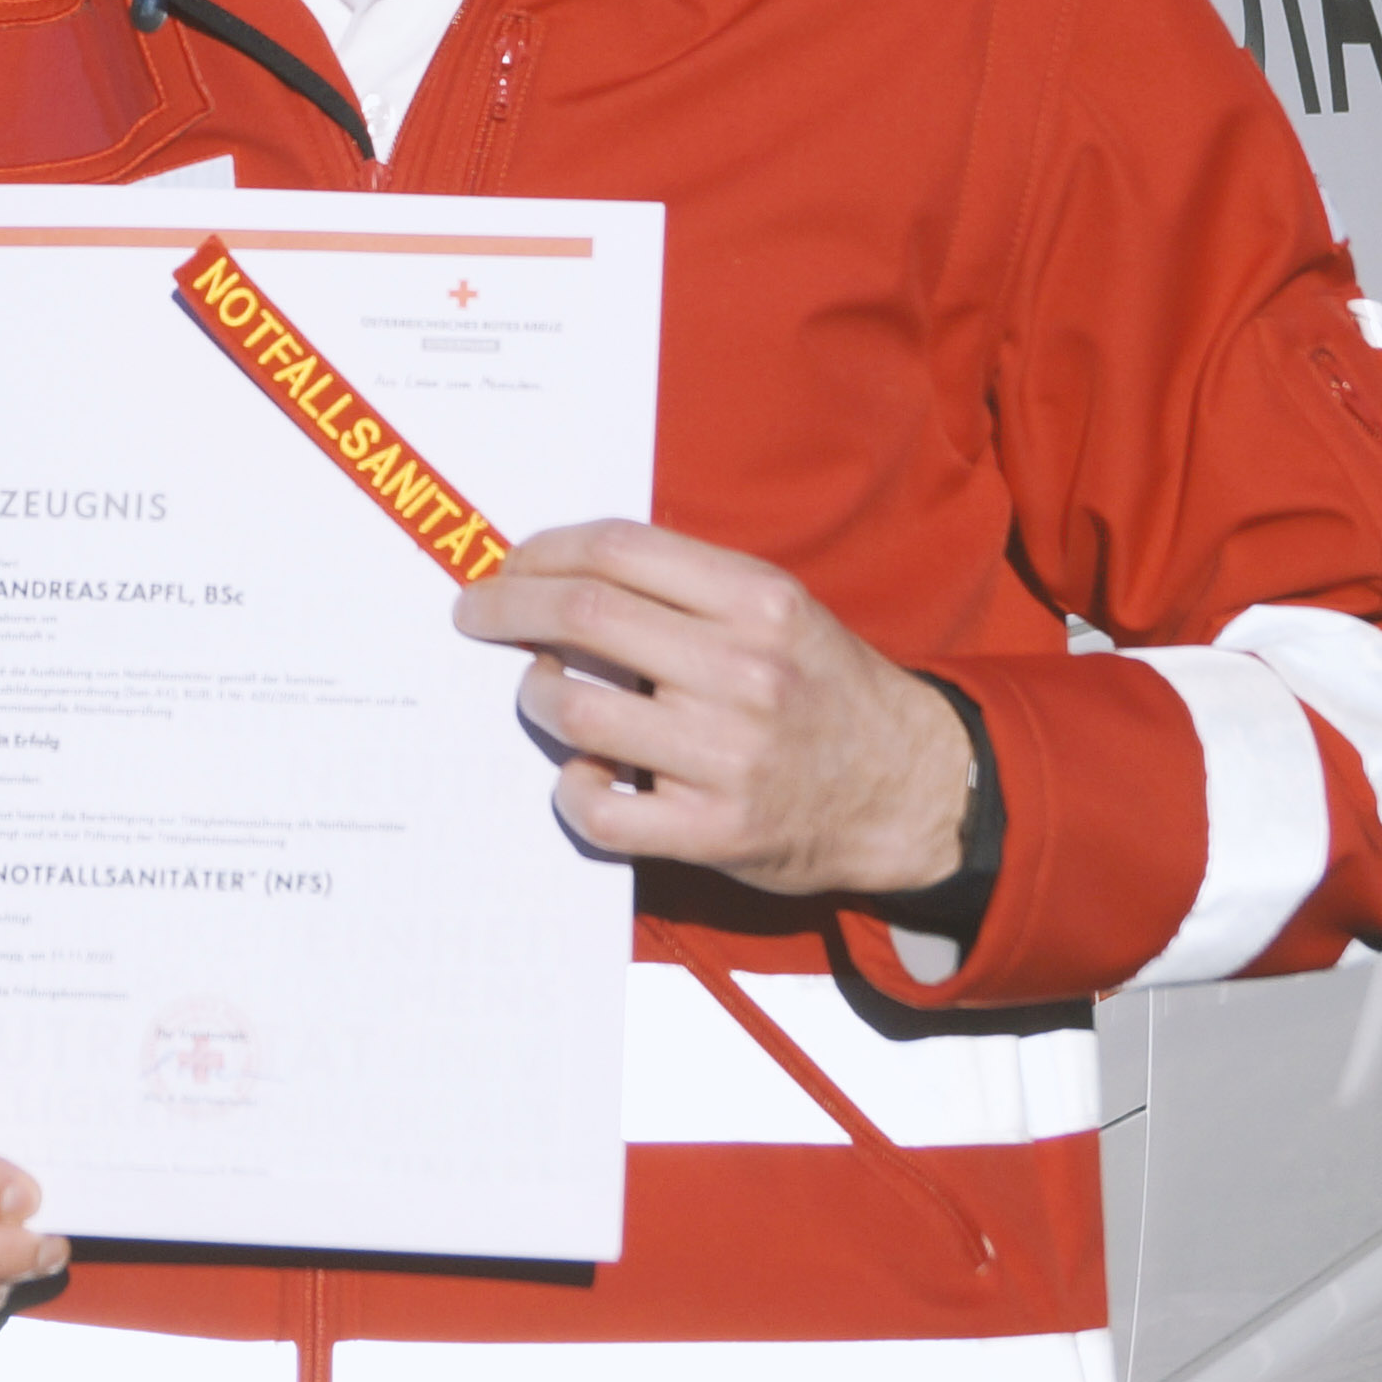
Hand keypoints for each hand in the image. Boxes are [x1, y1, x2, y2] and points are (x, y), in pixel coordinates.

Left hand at [452, 519, 972, 897]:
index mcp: (758, 601)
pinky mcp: (715, 831)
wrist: (905, 787)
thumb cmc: (819, 685)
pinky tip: (584, 773)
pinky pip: (599, 807)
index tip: (509, 565)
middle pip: (583, 615)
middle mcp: (744, 671)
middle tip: (476, 613)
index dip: (544, 551)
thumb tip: (560, 569)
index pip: (619, 550)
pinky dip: (572, 788)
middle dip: (507, 607)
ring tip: (546, 693)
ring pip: (576, 707)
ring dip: (538, 695)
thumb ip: (683, 584)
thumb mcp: (775, 608)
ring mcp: (729, 755)